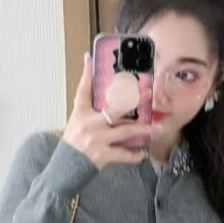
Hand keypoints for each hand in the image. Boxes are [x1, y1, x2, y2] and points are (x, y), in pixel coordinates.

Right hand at [61, 52, 152, 168]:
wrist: (66, 165)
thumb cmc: (74, 139)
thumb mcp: (77, 117)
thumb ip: (86, 98)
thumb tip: (90, 72)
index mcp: (82, 112)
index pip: (83, 89)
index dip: (87, 73)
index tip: (90, 57)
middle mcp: (91, 124)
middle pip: (115, 109)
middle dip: (133, 101)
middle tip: (149, 94)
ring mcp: (98, 140)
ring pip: (125, 132)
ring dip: (142, 130)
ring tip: (157, 128)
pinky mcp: (103, 155)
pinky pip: (122, 155)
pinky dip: (133, 155)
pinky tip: (143, 154)